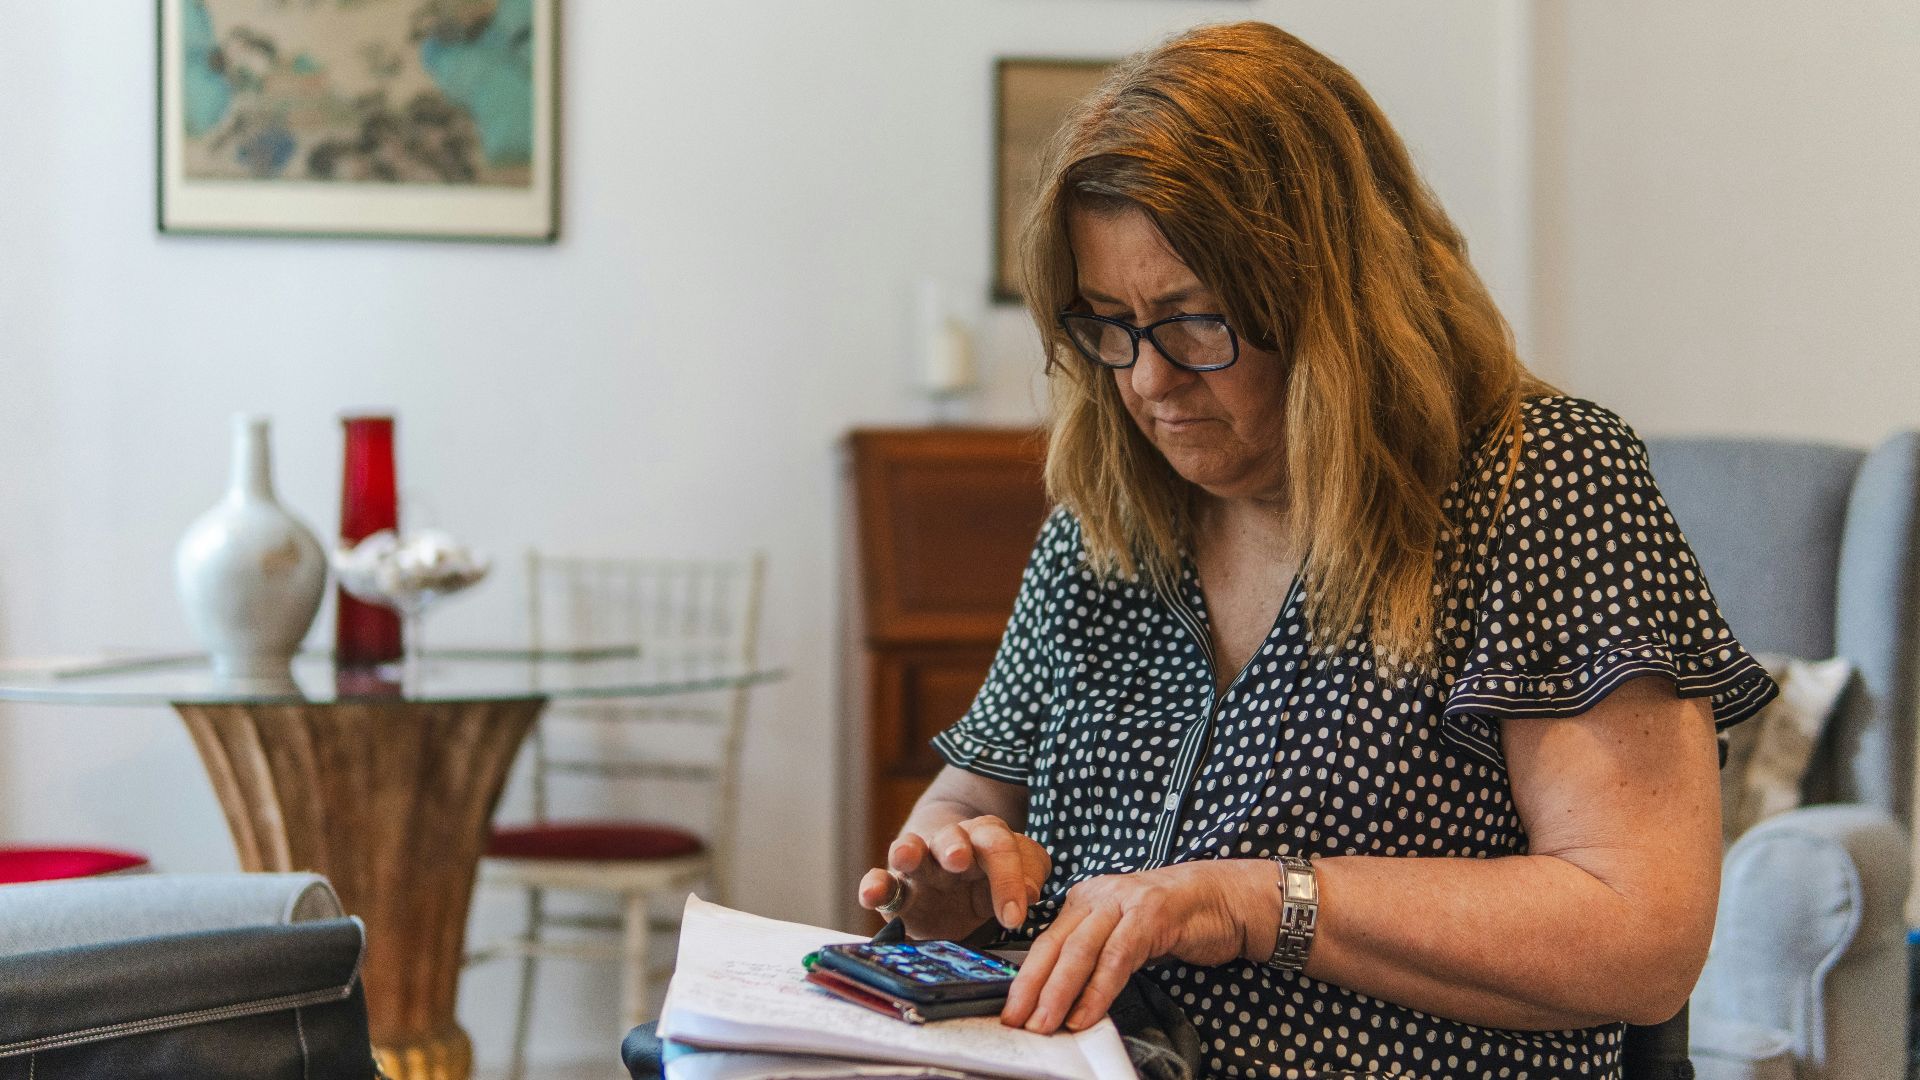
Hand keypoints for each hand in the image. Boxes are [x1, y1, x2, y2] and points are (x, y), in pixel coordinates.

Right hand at [857, 816, 1050, 940]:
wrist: (954, 876)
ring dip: (908, 851)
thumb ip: (1028, 874)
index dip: (1008, 879)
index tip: (1015, 918)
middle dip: (955, 847)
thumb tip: (1030, 892)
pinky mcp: (897, 890)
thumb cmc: (990, 875)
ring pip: (911, 850)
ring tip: (906, 856)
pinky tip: (869, 895)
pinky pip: (883, 883)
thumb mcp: (1017, 872)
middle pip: (952, 839)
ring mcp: (920, 866)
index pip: (999, 848)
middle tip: (959, 859)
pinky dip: (874, 886)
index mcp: (985, 838)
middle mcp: (950, 845)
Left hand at [1000, 861, 1264, 1033]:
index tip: (1011, 1011)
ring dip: (1059, 993)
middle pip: (1054, 945)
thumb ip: (1096, 957)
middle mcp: (1098, 896)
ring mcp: (1124, 902)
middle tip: (1016, 1021)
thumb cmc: (1176, 921)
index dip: (1026, 978)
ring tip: (1045, 1025)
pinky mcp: (1151, 915)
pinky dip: (1098, 990)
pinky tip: (1086, 1014)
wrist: (1225, 899)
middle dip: (1031, 987)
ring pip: (1080, 950)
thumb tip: (1064, 1001)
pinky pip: (1116, 957)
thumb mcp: (1124, 934)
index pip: (1046, 942)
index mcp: (1085, 901)